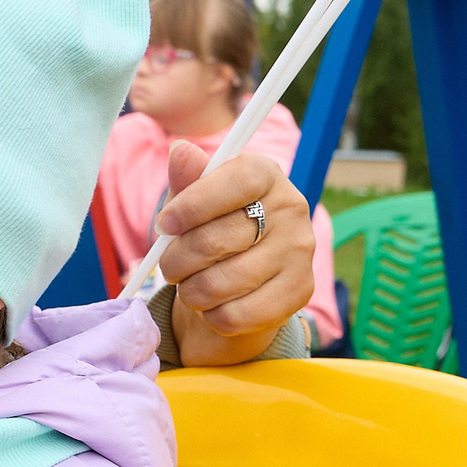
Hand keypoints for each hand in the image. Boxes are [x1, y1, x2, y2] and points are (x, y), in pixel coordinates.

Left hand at [154, 142, 316, 366]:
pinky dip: (210, 315)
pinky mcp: (300, 291)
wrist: (245, 280)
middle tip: (169, 266)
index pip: (236, 182)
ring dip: (190, 292)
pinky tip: (212, 305)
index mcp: (266, 174)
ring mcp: (302, 251)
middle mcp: (293, 207)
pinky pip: (235, 314)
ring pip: (220, 283)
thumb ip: (186, 179)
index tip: (164, 224)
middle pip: (216, 240)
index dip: (193, 205)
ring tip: (190, 285)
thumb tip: (180, 150)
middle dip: (177, 259)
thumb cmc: (212, 229)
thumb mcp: (193, 201)